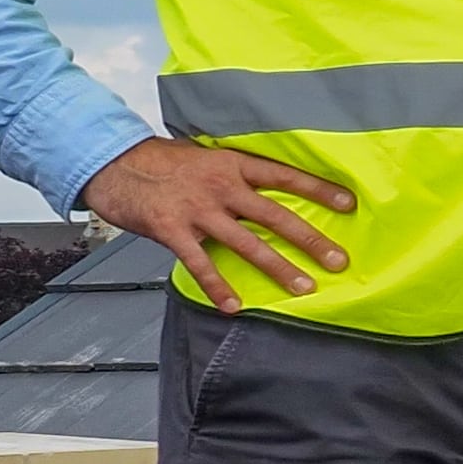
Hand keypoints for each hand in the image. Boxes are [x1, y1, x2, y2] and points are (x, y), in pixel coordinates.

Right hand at [81, 136, 353, 311]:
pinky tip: (234, 306)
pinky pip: (200, 264)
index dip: (319, 190)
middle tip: (339, 261)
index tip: (350, 204)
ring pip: (247, 244)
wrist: (112, 163)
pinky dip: (217, 287)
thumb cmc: (163, 161)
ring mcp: (198, 211)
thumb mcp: (206, 157)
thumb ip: (236, 174)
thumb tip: (269, 188)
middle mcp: (222, 188)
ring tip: (304, 288)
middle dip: (310, 240)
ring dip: (277, 268)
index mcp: (233, 165)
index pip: (285, 176)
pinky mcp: (172, 231)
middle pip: (276, 216)